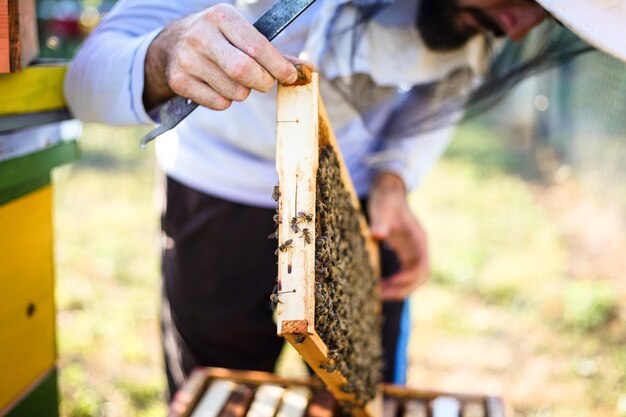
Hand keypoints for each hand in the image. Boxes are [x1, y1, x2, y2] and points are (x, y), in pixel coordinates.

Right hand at [143, 3, 311, 109]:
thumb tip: (307, 69)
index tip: (290, 76)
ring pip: (234, 92)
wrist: (169, 46)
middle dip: (263, 82)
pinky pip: (219, 103)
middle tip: (265, 82)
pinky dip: (226, 101)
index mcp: (221, 17)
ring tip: (234, 80)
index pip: (256, 46)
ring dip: (243, 92)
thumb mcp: (239, 34)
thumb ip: (273, 52)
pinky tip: (217, 86)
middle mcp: (201, 35)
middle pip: (245, 71)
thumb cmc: (217, 39)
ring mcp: (188, 59)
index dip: (278, 66)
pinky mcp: (179, 81)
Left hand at [368, 172, 428, 300]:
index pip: (421, 264)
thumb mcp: (382, 208)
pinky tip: (378, 285)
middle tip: (382, 294)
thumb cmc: (386, 198)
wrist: (388, 190)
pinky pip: (403, 272)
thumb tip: (377, 235)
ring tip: (378, 293)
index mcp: (418, 238)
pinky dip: (394, 282)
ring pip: (411, 277)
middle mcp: (418, 247)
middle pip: (419, 276)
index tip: (392, 282)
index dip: (410, 277)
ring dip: (398, 288)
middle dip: (403, 288)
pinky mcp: (403, 252)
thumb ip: (380, 221)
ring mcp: (411, 250)